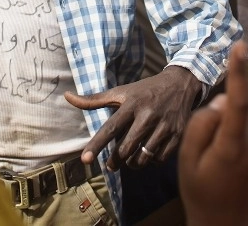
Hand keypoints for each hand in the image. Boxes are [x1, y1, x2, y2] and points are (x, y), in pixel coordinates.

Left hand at [65, 66, 201, 170]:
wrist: (180, 84)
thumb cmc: (145, 90)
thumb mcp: (121, 92)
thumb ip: (94, 100)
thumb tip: (67, 97)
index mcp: (131, 104)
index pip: (110, 128)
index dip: (96, 145)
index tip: (85, 160)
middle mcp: (147, 115)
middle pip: (125, 149)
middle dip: (115, 161)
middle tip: (111, 164)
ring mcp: (164, 126)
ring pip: (142, 158)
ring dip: (132, 163)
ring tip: (129, 160)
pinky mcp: (177, 135)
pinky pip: (159, 159)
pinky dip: (151, 161)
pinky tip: (148, 153)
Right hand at [179, 42, 247, 225]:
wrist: (224, 224)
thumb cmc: (200, 191)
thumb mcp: (187, 158)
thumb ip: (202, 124)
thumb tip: (224, 101)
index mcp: (233, 147)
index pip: (238, 103)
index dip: (239, 73)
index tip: (241, 46)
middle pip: (239, 110)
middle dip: (223, 115)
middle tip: (205, 144)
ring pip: (246, 120)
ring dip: (232, 127)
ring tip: (219, 157)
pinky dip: (241, 136)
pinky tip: (232, 162)